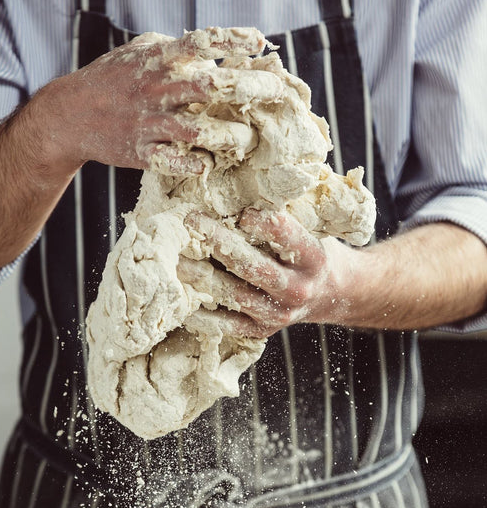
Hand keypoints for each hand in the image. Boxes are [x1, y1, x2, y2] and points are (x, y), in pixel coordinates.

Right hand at [33, 27, 281, 176]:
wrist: (69, 115)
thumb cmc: (110, 81)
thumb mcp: (138, 52)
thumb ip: (173, 49)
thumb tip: (211, 49)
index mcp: (157, 61)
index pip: (200, 43)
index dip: (232, 41)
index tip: (260, 41)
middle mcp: (157, 90)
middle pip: (209, 87)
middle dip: (245, 89)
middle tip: (276, 94)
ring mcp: (149, 123)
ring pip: (196, 131)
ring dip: (226, 136)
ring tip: (246, 139)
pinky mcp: (141, 153)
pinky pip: (173, 163)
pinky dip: (194, 166)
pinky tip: (208, 166)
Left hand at [182, 208, 357, 337]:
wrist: (332, 293)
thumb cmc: (313, 250)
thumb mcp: (313, 227)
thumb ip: (286, 210)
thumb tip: (245, 177)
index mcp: (314, 259)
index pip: (286, 237)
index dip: (261, 222)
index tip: (239, 210)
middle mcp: (298, 289)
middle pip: (253, 266)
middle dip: (219, 242)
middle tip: (191, 221)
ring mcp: (279, 314)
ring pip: (235, 295)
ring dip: (202, 277)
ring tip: (177, 259)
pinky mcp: (261, 330)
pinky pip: (228, 325)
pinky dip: (204, 315)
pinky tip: (184, 299)